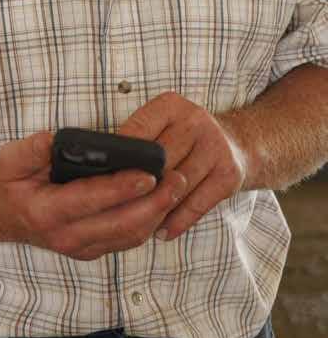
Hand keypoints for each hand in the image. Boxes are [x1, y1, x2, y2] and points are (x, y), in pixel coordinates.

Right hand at [0, 130, 187, 261]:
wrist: (5, 217)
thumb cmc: (12, 184)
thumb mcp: (11, 160)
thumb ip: (31, 150)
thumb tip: (52, 139)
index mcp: (47, 213)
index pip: (91, 200)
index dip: (121, 188)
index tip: (147, 174)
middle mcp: (67, 237)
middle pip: (121, 224)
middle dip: (154, 203)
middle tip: (176, 179)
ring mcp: (82, 248)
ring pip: (130, 235)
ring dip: (158, 213)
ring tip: (177, 186)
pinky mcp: (94, 250)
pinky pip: (128, 239)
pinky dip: (150, 221)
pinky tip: (163, 200)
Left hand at [117, 92, 247, 241]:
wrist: (237, 142)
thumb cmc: (184, 137)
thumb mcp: (161, 124)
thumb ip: (136, 140)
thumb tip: (100, 172)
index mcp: (171, 106)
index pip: (137, 131)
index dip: (120, 158)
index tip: (103, 180)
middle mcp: (195, 122)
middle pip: (158, 162)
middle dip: (136, 187)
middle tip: (113, 209)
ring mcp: (215, 148)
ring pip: (176, 186)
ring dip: (154, 210)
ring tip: (133, 226)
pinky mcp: (229, 174)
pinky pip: (197, 204)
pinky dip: (177, 221)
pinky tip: (162, 231)